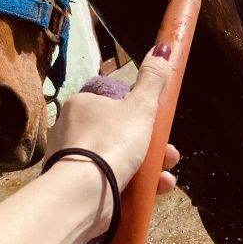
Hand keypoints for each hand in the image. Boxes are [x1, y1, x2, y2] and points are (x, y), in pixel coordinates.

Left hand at [46, 46, 180, 191]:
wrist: (84, 195)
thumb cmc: (112, 143)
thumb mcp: (141, 108)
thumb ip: (153, 80)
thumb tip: (163, 48)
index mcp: (82, 105)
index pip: (116, 105)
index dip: (143, 116)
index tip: (162, 127)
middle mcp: (72, 131)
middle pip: (121, 134)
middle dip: (152, 146)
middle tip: (170, 156)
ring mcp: (73, 161)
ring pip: (119, 160)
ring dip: (149, 168)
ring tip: (166, 177)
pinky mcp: (77, 188)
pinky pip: (110, 182)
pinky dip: (134, 186)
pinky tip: (155, 190)